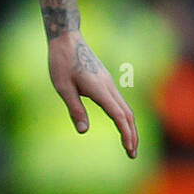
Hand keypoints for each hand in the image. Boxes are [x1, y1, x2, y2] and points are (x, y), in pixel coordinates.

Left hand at [48, 30, 137, 158]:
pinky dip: (124, 117)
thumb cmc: (61, 62)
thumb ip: (75, 109)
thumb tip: (83, 131)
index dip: (125, 134)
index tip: (129, 150)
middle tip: (132, 155)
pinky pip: (120, 102)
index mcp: (99, 89)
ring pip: (126, 107)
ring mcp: (108, 82)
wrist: (66, 38)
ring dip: (130, 127)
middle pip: (128, 114)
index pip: (118, 116)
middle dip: (132, 135)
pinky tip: (121, 125)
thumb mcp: (63, 88)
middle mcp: (108, 86)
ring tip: (129, 144)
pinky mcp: (105, 80)